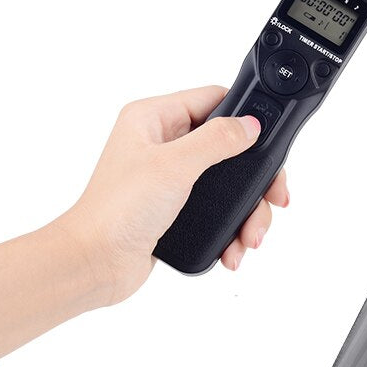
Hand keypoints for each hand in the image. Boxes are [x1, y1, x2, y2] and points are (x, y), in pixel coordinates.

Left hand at [59, 86, 289, 303]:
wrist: (92, 267)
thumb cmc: (115, 212)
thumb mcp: (174, 167)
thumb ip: (217, 140)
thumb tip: (251, 124)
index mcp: (154, 118)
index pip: (214, 99)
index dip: (245, 116)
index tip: (269, 138)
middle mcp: (163, 143)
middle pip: (230, 145)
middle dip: (255, 176)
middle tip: (274, 196)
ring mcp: (170, 176)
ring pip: (229, 181)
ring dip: (248, 209)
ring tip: (252, 235)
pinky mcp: (176, 207)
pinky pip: (219, 208)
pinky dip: (233, 227)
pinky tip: (236, 247)